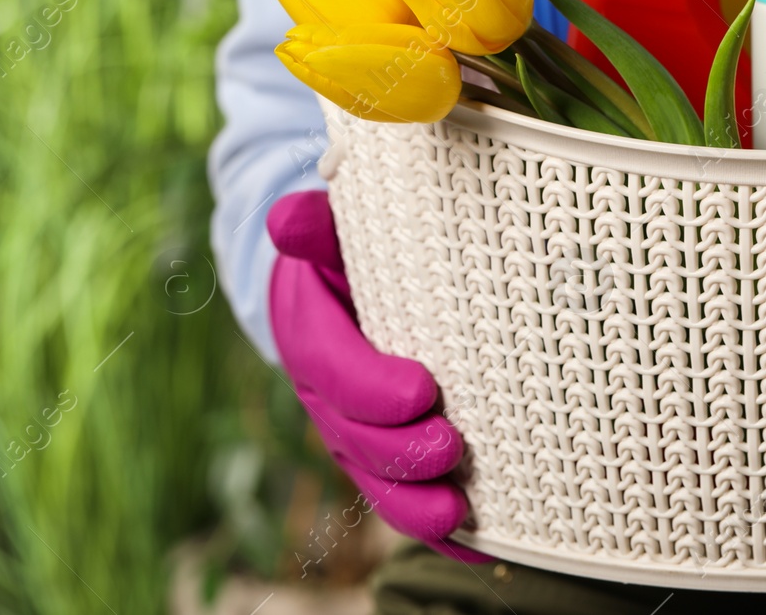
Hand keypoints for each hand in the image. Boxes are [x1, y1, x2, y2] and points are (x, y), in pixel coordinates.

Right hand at [267, 191, 488, 561]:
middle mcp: (330, 400)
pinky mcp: (388, 460)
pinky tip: (478, 548)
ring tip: (458, 511)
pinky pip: (406, 501)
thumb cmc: (352, 257)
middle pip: (356, 439)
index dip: (371, 388)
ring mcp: (358, 437)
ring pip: (377, 483)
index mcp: (314, 339)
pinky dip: (440, 534)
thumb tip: (288, 216)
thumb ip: (319, 227)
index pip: (334, 370)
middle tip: (451, 448)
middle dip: (401, 454)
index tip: (422, 389)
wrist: (344, 289)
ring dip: (415, 504)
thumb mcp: (334, 235)